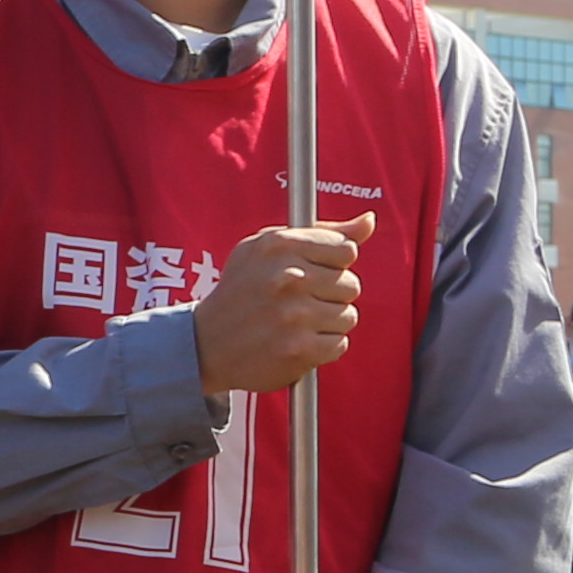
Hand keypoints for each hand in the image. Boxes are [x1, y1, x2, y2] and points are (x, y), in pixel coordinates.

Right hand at [191, 221, 370, 397]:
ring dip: (327, 322)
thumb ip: (322, 233)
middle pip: (351, 284)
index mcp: (279, 245)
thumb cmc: (241, 290)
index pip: (346, 250)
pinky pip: (339, 344)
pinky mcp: (299, 349)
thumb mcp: (267, 248)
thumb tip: (368, 222)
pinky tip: (296, 341)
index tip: (312, 273)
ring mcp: (294, 315)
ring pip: (348, 315)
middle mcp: (287, 278)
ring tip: (296, 323)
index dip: (333, 264)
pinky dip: (322, 347)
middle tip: (298, 302)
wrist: (205, 343)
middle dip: (331, 295)